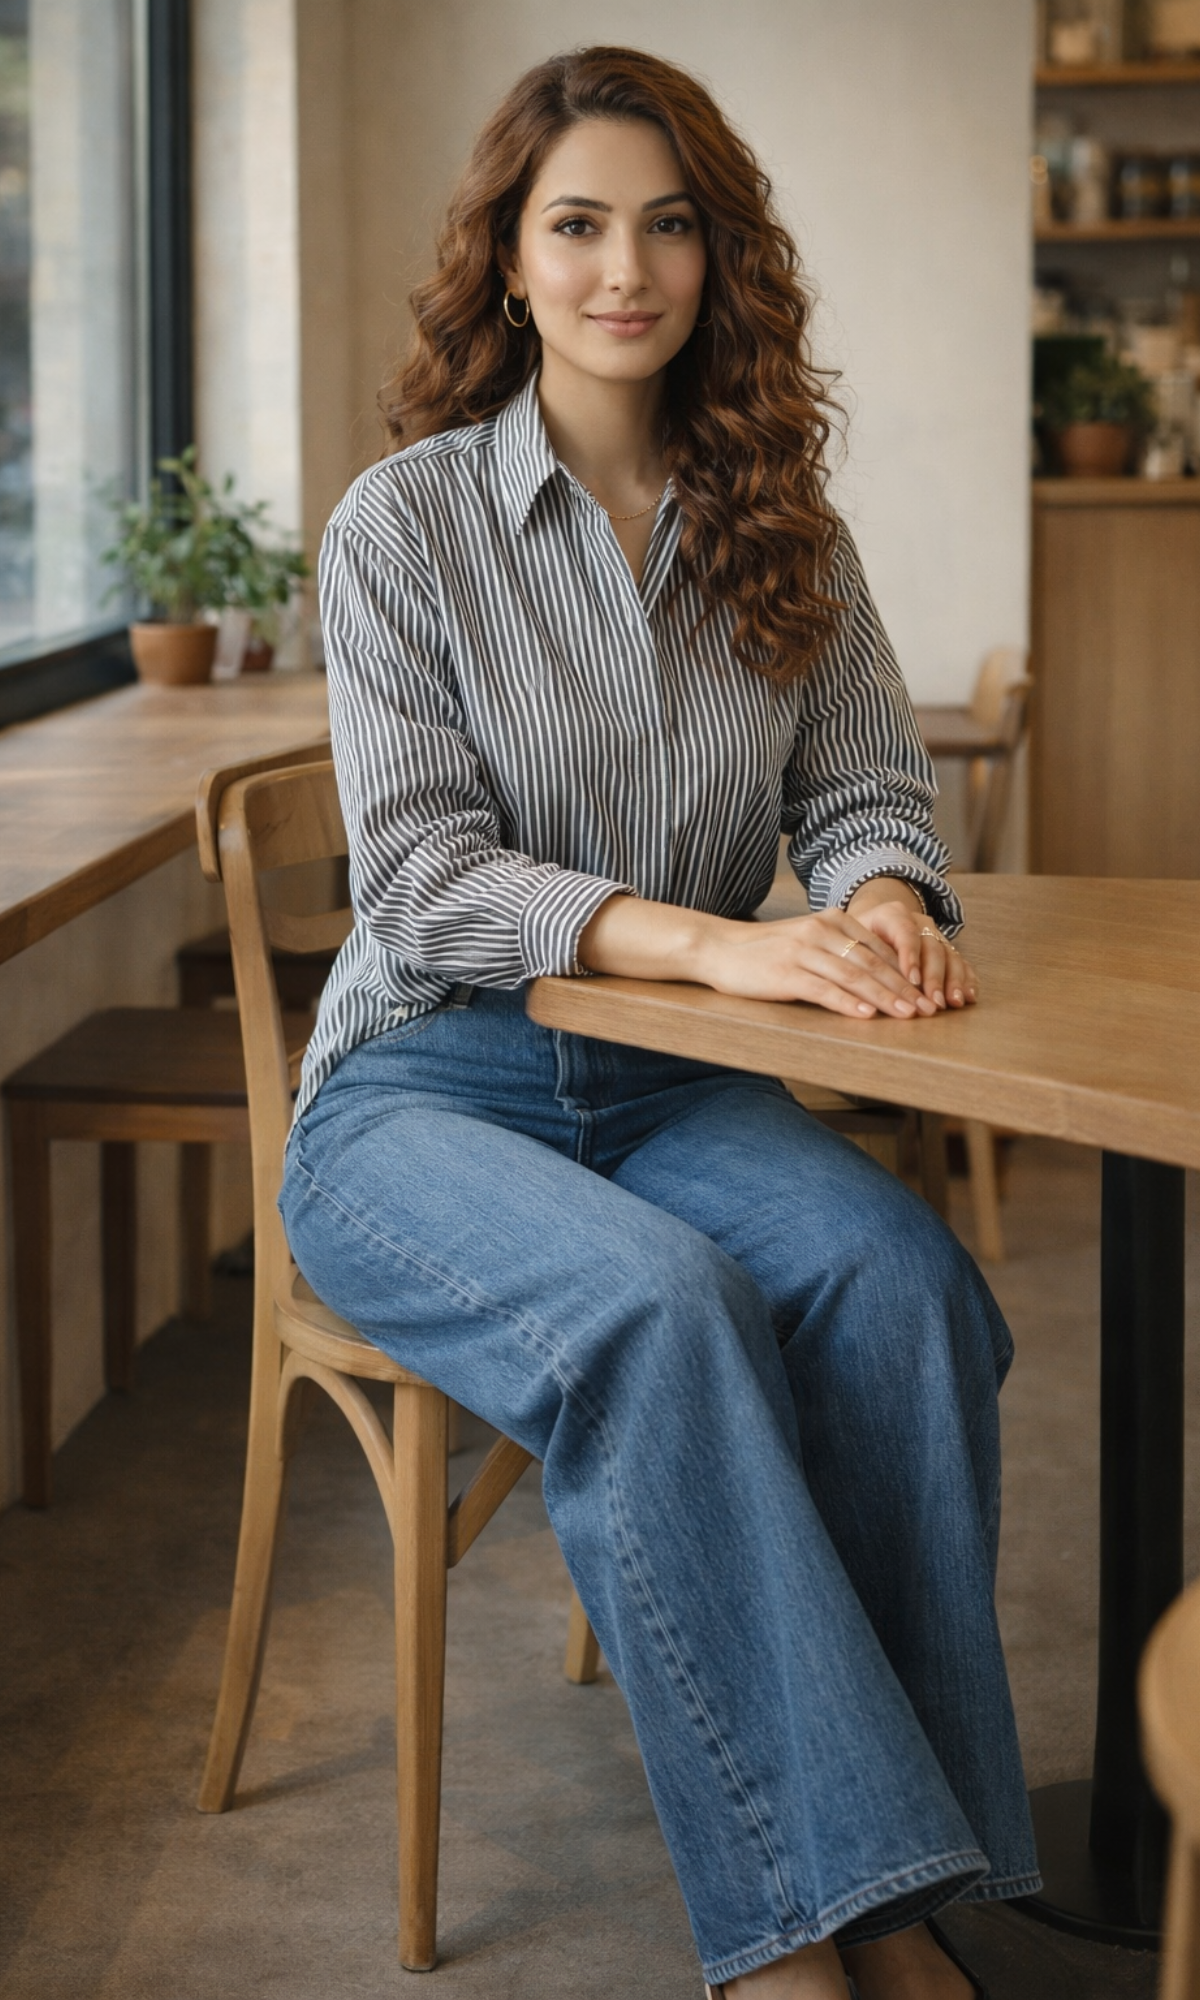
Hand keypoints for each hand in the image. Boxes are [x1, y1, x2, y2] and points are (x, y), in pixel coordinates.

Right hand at [579, 895, 942, 1020]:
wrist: (718, 948)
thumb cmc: (765, 951)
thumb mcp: (807, 942)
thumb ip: (840, 952)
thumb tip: (877, 979)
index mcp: (833, 921)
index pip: (879, 949)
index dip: (907, 973)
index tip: (928, 995)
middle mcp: (822, 931)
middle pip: (873, 963)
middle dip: (904, 989)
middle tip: (928, 1011)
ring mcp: (804, 951)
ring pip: (854, 976)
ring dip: (884, 998)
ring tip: (907, 1016)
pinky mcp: (786, 972)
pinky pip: (823, 989)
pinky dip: (847, 1003)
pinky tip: (865, 1015)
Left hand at [845, 879, 977, 1010]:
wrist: (871, 925)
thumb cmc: (855, 939)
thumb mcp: (848, 940)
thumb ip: (853, 956)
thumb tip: (855, 984)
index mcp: (891, 914)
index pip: (904, 932)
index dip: (910, 956)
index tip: (911, 980)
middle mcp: (918, 922)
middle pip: (931, 947)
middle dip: (934, 977)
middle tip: (933, 1001)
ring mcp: (934, 935)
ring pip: (949, 955)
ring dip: (953, 980)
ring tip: (953, 1002)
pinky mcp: (945, 949)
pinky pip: (960, 961)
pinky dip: (966, 979)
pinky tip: (968, 996)